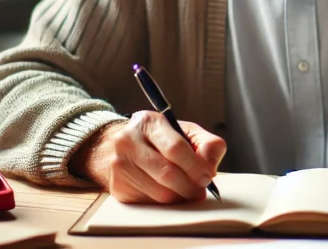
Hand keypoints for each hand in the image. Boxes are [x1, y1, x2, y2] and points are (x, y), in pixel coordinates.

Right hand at [70, 111, 225, 203]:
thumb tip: (210, 168)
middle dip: (190, 186)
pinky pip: (149, 203)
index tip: (207, 177)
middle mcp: (128, 141)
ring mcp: (119, 165)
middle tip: (200, 191)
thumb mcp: (185, 132)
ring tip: (186, 192)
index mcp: (148, 122)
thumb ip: (206, 144)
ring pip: (159, 193)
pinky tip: (168, 193)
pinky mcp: (117, 187)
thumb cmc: (161, 140)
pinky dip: (165, 204)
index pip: (175, 148)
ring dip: (179, 197)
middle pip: (167, 173)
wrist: (119, 147)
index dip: (195, 166)